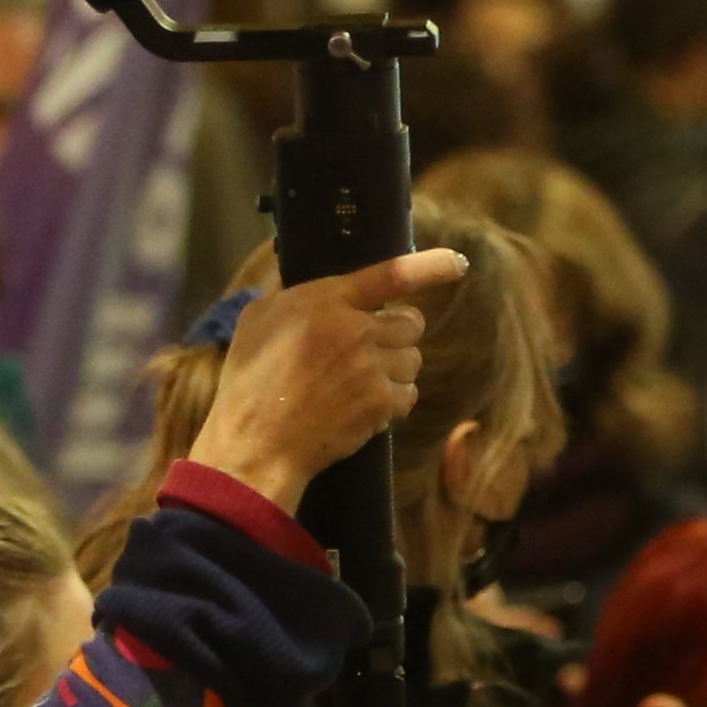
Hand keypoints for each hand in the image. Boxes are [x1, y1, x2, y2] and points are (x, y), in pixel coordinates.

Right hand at [188, 246, 467, 509]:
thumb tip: (327, 292)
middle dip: (397, 336)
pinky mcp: (380, 402)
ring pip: (412, 360)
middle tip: (369, 351)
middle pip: (411, 323)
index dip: (430, 266)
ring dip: (393, 371)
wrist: (255, 443)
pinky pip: (408, 394)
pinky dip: (391, 403)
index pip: (389, 275)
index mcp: (323, 301)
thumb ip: (297, 298)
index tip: (457, 263)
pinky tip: (362, 408)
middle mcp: (353, 329)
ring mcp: (370, 367)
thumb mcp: (259, 319)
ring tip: (355, 385)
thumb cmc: (249, 382)